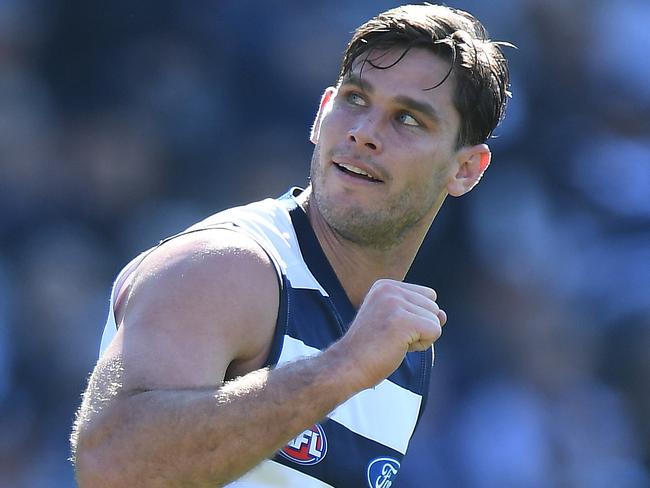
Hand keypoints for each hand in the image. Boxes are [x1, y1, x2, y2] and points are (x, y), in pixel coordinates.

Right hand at [332, 279, 446, 390]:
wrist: (347, 366)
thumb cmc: (371, 349)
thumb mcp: (394, 322)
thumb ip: (420, 313)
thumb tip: (444, 314)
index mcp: (385, 285)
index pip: (428, 295)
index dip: (417, 317)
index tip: (391, 328)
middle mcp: (390, 289)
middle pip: (434, 306)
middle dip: (420, 327)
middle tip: (391, 338)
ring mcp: (395, 303)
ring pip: (436, 319)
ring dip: (421, 337)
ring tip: (393, 343)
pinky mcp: (403, 321)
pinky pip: (435, 330)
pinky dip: (422, 345)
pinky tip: (399, 348)